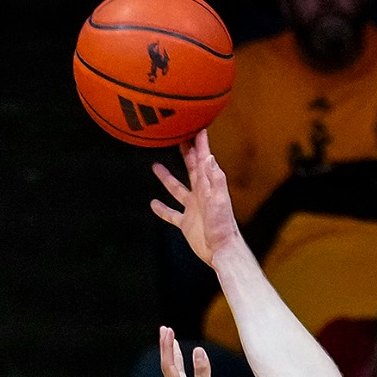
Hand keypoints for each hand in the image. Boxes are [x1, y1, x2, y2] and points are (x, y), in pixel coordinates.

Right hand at [151, 133, 243, 268]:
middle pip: (190, 168)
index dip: (200, 143)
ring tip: (155, 166)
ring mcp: (192, 208)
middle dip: (185, 152)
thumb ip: (215, 179)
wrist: (222, 251)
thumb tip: (208, 156)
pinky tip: (153, 204)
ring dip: (167, 177)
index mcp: (208, 186)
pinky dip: (162, 209)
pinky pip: (171, 213)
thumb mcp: (219, 200)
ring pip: (176, 188)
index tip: (197, 126)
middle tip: (176, 136)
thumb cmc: (223, 226)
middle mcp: (200, 194)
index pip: (203, 159)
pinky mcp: (186, 222)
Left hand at [158, 329, 232, 376]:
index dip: (167, 347)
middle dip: (167, 348)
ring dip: (175, 356)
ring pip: (178, 372)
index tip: (167, 330)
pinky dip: (188, 367)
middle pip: (169, 366)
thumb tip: (198, 351)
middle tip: (165, 329)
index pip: (169, 365)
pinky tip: (191, 362)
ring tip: (173, 341)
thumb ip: (203, 372)